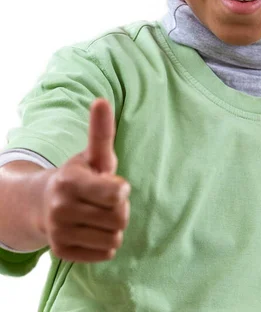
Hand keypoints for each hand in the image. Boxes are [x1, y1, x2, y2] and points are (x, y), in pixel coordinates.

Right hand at [38, 98, 130, 262]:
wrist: (45, 203)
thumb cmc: (81, 175)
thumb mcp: (93, 154)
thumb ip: (101, 131)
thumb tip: (102, 101)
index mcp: (70, 181)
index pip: (117, 194)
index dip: (121, 190)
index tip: (115, 185)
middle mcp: (60, 208)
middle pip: (119, 218)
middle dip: (120, 208)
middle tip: (106, 201)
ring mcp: (59, 232)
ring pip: (114, 238)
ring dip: (114, 227)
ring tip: (99, 214)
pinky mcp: (61, 253)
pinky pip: (105, 253)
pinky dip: (105, 243)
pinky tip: (92, 230)